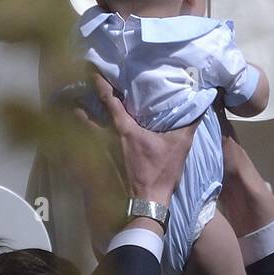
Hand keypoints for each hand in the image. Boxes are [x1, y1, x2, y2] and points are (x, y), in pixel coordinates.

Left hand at [75, 73, 194, 207]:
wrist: (145, 202)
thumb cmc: (161, 171)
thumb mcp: (179, 145)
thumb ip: (189, 123)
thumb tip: (201, 104)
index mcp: (125, 129)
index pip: (109, 101)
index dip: (101, 85)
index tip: (92, 72)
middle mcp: (106, 138)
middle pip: (85, 117)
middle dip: (79, 105)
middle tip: (72, 93)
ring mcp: (99, 154)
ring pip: (81, 134)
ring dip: (77, 123)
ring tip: (72, 113)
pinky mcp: (96, 169)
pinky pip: (81, 153)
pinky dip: (77, 145)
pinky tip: (73, 144)